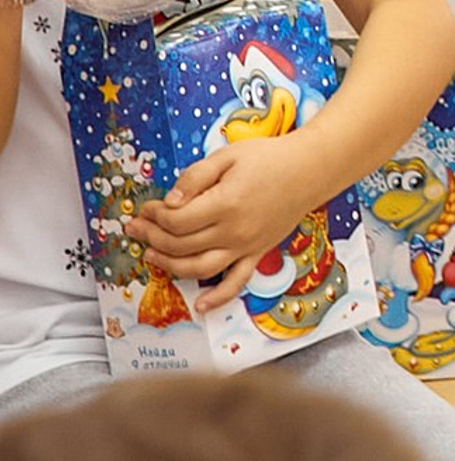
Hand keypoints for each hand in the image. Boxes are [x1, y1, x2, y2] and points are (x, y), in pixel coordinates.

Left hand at [128, 132, 337, 311]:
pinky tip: (200, 305)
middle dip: (153, 238)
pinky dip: (218, 298)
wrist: (310, 169)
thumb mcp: (227, 155)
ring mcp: (246, 247)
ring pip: (199, 268)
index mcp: (226, 203)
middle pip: (181, 245)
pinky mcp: (256, 254)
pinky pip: (236, 282)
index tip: (146, 207)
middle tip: (138, 228)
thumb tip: (169, 201)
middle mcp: (235, 231)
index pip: (176, 220)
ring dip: (170, 266)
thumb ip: (194, 177)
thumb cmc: (269, 158)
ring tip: (151, 256)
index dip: (154, 216)